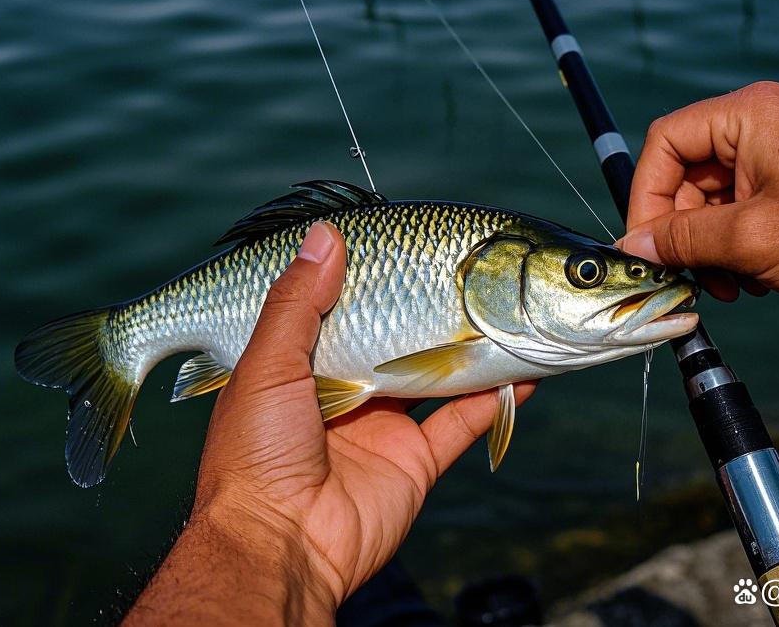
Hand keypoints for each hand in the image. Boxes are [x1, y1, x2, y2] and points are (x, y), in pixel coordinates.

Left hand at [127, 222, 534, 624]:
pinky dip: (495, 398)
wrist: (276, 545)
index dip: (375, 277)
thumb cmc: (255, 452)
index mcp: (302, 363)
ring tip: (511, 312)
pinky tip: (524, 371)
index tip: (405, 245)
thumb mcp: (264, 364)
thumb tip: (327, 233)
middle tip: (470, 272)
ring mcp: (384, 424)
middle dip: (428, 308)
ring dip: (471, 347)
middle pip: (396, 338)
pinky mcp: (415, 460)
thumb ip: (297, 300)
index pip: (344, 307)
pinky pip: (463, 422)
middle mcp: (347, 389)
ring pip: (436, 374)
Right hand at [618, 81, 778, 329]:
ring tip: (728, 285)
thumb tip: (633, 245)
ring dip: (709, 245)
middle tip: (685, 274)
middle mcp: (766, 120)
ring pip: (714, 196)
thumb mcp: (749, 241)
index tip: (645, 242)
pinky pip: (743, 206)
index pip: (667, 142)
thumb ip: (681, 239)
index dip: (647, 195)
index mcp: (752, 114)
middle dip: (684, 230)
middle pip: (689, 172)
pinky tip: (752, 279)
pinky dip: (735, 244)